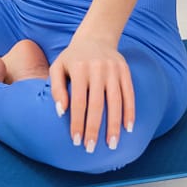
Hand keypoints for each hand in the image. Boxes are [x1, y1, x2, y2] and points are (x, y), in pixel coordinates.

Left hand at [49, 33, 134, 153]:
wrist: (95, 37)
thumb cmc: (72, 58)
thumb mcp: (58, 68)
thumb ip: (56, 89)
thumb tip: (61, 112)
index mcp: (79, 69)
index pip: (78, 102)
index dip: (77, 123)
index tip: (76, 141)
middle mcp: (97, 69)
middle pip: (97, 104)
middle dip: (94, 129)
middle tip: (91, 148)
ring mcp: (113, 70)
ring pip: (116, 101)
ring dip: (114, 125)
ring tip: (112, 144)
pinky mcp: (125, 71)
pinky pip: (129, 94)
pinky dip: (130, 112)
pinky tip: (128, 128)